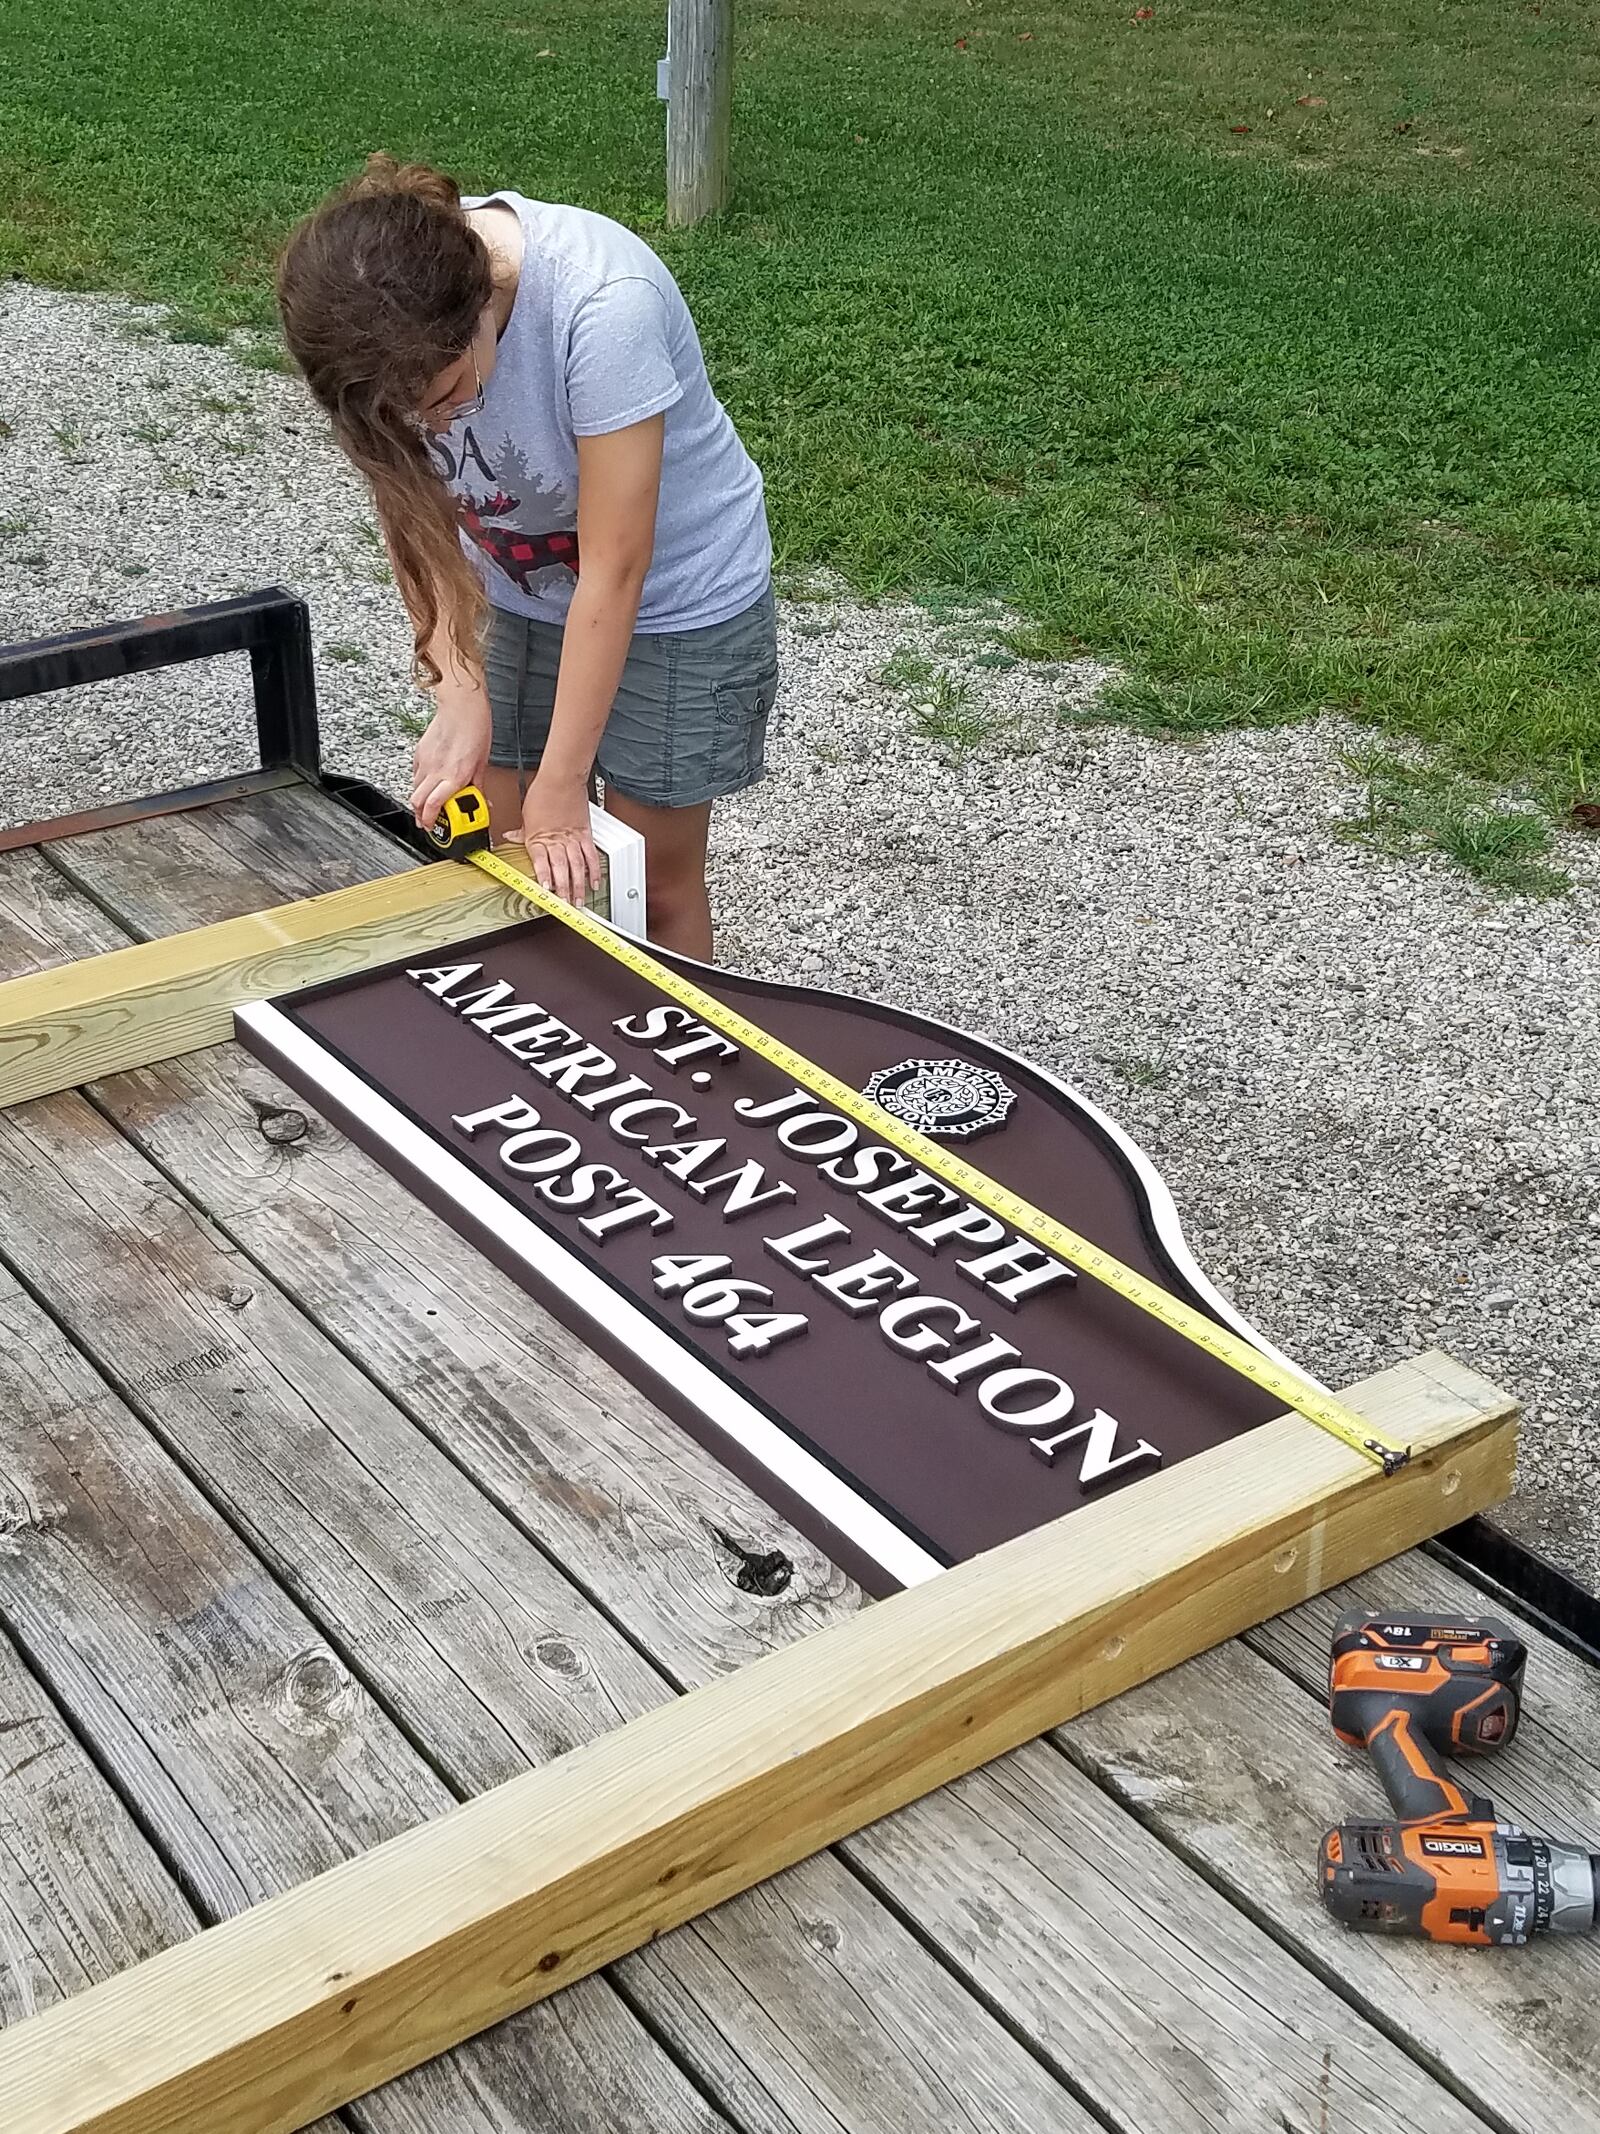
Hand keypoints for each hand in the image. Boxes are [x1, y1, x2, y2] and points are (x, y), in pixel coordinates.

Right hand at [409, 692, 490, 829]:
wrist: (462, 707)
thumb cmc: (475, 731)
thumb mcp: (482, 764)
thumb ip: (478, 786)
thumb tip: (481, 801)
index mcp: (454, 777)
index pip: (433, 805)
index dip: (429, 821)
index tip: (433, 827)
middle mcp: (436, 771)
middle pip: (416, 801)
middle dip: (420, 815)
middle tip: (427, 821)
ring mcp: (425, 762)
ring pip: (414, 788)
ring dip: (419, 800)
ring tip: (428, 804)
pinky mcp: (420, 752)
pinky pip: (415, 774)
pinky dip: (419, 783)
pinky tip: (429, 783)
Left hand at [511, 769, 603, 907]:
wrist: (561, 779)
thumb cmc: (543, 792)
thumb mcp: (525, 815)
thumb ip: (520, 832)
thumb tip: (510, 837)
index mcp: (538, 838)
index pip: (541, 863)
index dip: (545, 878)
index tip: (547, 891)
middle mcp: (556, 840)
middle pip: (562, 868)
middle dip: (564, 889)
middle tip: (566, 905)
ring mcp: (572, 838)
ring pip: (577, 866)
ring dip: (579, 885)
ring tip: (579, 900)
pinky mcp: (585, 834)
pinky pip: (591, 856)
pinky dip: (594, 870)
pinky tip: (594, 882)